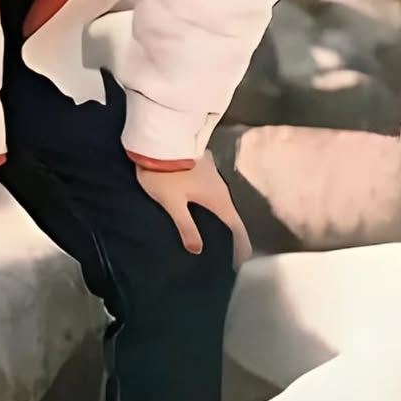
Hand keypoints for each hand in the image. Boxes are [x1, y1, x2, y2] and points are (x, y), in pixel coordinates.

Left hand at [136, 151, 252, 268]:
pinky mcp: (203, 166)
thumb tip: (197, 250)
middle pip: (229, 214)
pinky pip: (211, 190)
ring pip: (220, 201)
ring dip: (219, 216)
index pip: (236, 226)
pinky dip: (209, 202)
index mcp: (218, 198)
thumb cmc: (165, 174)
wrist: (158, 140)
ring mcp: (213, 174)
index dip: (241, 244)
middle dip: (230, 233)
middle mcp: (221, 186)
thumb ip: (186, 227)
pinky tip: (199, 207)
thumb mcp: (172, 204)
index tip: (242, 260)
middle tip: (227, 251)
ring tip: (213, 232)